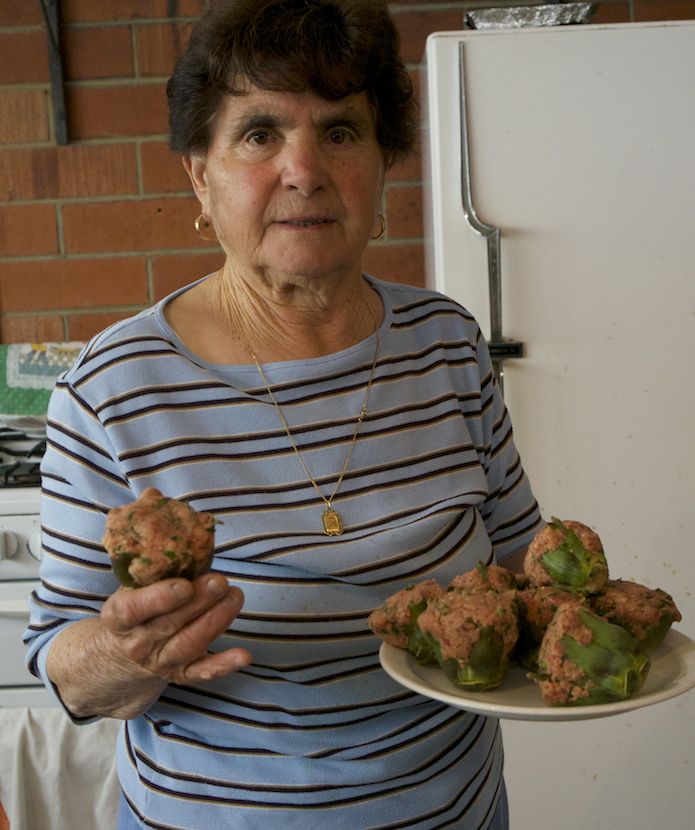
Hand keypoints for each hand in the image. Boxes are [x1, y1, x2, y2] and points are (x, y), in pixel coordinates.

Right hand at [101, 572, 251, 684]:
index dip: (160, 598)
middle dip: (199, 602)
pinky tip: (244, 655)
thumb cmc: (136, 607)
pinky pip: (202, 673)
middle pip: (169, 624)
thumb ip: (152, 568)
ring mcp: (160, 661)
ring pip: (189, 644)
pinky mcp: (181, 674)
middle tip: (221, 582)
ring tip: (235, 597)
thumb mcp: (131, 588)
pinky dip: (224, 665)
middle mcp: (138, 643)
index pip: (134, 610)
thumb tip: (181, 534)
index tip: (185, 585)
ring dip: (216, 620)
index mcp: (119, 618)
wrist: (121, 654)